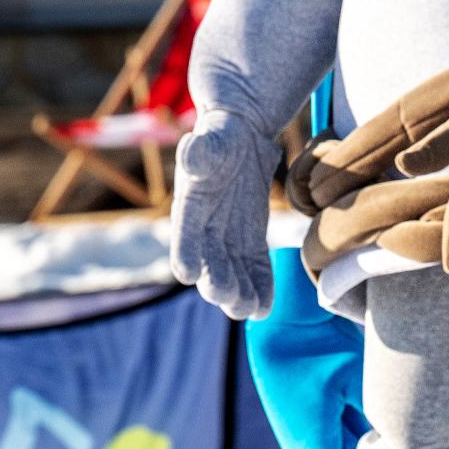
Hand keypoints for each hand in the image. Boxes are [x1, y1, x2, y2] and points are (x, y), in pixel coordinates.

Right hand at [167, 110, 283, 320]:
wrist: (241, 138)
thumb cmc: (221, 137)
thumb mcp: (211, 140)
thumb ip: (200, 152)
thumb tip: (190, 153)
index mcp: (189, 205)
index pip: (184, 233)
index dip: (185, 251)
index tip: (187, 272)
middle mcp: (204, 229)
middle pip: (208, 261)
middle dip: (216, 280)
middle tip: (227, 296)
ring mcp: (227, 239)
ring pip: (231, 272)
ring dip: (238, 293)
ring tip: (248, 310)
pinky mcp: (249, 242)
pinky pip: (254, 270)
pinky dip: (259, 288)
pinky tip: (264, 308)